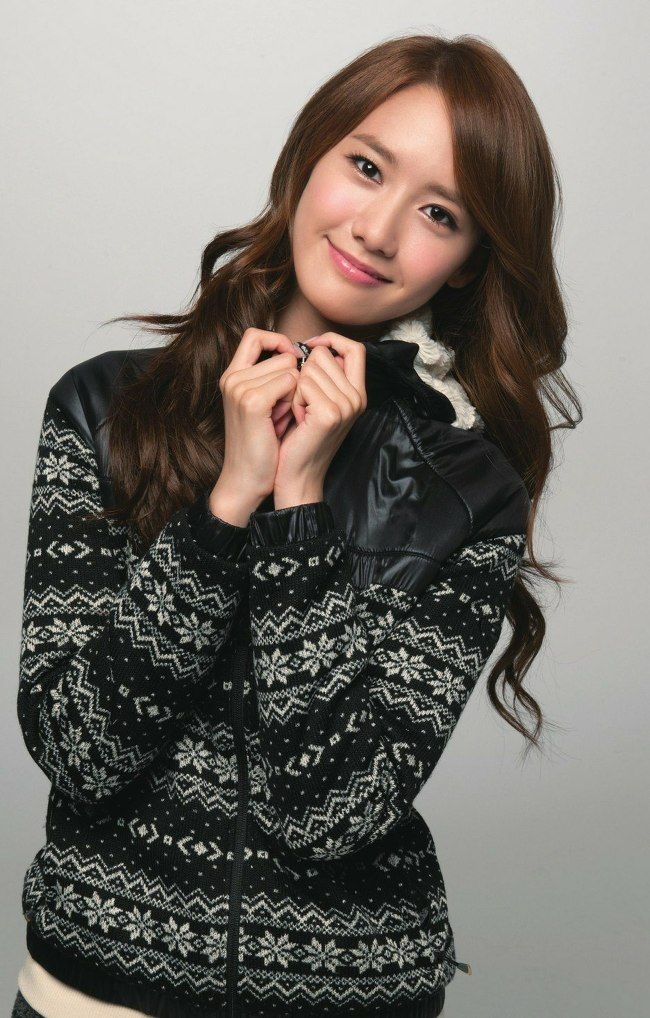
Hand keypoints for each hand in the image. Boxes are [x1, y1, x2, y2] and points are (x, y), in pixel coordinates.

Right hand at [209, 327, 300, 523]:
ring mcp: (239, 387)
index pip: (255, 336)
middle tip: (285, 411)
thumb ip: (275, 378)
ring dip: (296, 393)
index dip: (279, 343)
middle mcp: (232, 377)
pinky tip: (285, 421)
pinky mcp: (252, 401)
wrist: (248, 479)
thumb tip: (303, 354)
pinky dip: (295, 401)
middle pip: (282, 355)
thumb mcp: (268, 405)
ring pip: (290, 368)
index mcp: (232, 375)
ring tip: (283, 418)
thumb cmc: (264, 445)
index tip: (294, 363)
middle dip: (293, 380)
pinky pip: (291, 382)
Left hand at [273, 332, 366, 507]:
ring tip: (299, 414)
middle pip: (325, 355)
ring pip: (310, 368)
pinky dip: (292, 400)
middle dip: (304, 373)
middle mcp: (357, 398)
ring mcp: (346, 405)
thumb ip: (325, 377)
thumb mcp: (318, 403)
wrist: (297, 476)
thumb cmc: (300, 438)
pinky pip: (302, 384)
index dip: (331, 341)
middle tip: (302, 404)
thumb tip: (316, 347)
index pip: (355, 348)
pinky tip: (296, 420)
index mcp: (358, 393)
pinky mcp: (329, 414)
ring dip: (295, 388)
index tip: (309, 347)